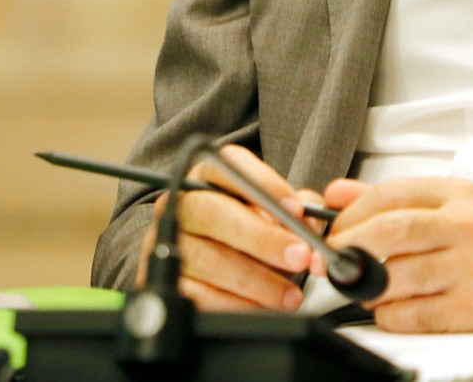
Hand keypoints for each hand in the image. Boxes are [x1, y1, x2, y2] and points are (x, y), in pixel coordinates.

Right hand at [132, 146, 324, 312]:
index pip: (230, 164)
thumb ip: (296, 210)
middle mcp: (181, 202)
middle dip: (263, 238)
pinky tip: (260, 308)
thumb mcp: (272, 212)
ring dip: (256, 280)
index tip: (296, 209)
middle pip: (215, 212)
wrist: (208, 265)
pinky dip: (234, 304)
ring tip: (289, 294)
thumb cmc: (246, 231)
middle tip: (299, 256)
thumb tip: (311, 221)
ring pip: (208, 259)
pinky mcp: (161, 279)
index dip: (265, 184)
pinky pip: (197, 294)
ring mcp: (167, 240)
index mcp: (207, 175)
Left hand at [323, 177, 472, 332]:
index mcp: (459, 195)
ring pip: (398, 276)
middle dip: (351, 247)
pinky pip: (412, 314)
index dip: (351, 214)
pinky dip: (388, 314)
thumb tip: (337, 194)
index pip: (391, 194)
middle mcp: (469, 226)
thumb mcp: (447, 206)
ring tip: (361, 287)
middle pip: (393, 231)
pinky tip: (389, 308)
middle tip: (334, 260)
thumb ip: (391, 198)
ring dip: (366, 286)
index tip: (334, 230)